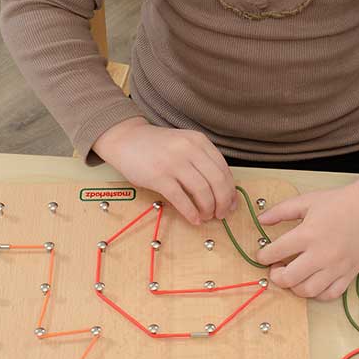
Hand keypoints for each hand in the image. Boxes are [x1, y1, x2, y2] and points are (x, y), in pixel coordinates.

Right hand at [93, 117, 236, 224]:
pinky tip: (194, 219)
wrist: (126, 139)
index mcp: (199, 141)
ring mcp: (173, 162)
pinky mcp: (158, 176)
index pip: (224, 169)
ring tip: (206, 217)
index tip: (231, 203)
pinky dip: (191, 212)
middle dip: (223, 202)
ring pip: (202, 191)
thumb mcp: (184, 144)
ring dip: (208, 209)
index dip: (230, 190)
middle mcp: (189, 149)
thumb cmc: (157, 146)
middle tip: (221, 214)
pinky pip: (181, 199)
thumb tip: (222, 191)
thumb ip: (202, 161)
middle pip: (216, 181)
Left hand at [257, 177, 358, 299]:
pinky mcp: (348, 274)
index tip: (262, 255)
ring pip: (307, 291)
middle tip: (275, 269)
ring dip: (294, 287)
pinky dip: (317, 294)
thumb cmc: (340, 203)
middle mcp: (321, 254)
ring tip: (293, 276)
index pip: (275, 252)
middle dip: (275, 276)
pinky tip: (312, 283)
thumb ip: (281, 210)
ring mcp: (336, 267)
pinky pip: (329, 295)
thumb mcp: (307, 200)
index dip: (263, 256)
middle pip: (289, 278)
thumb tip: (261, 220)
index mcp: (307, 234)